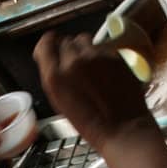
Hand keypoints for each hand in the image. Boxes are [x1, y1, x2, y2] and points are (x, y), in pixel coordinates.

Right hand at [34, 31, 154, 153]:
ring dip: (83, 48)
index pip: (45, 43)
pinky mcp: (114, 55)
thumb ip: (54, 78)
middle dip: (67, 50)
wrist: (121, 128)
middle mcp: (73, 62)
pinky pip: (101, 46)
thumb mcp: (60, 103)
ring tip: (89, 64)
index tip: (50, 47)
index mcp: (55, 77)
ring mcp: (95, 56)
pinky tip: (104, 70)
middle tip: (73, 64)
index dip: (48, 44)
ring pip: (83, 39)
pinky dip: (99, 54)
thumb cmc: (90, 123)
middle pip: (65, 41)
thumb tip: (53, 62)